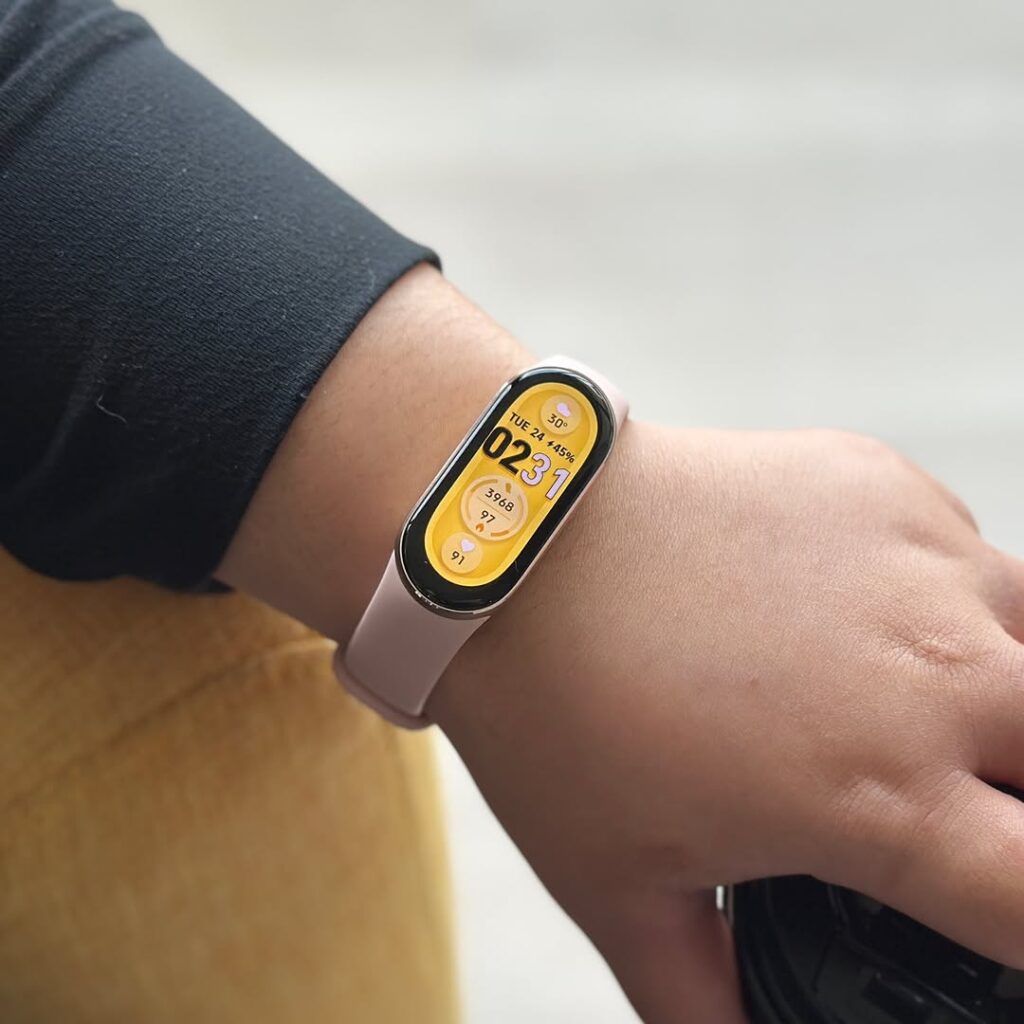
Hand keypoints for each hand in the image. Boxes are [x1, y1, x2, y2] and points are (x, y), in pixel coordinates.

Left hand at [431, 423, 1023, 1022]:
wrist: (517, 541)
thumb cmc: (553, 701)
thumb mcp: (618, 885)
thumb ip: (697, 998)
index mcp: (881, 794)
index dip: (1020, 929)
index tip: (984, 909)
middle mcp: (932, 671)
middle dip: (1015, 794)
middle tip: (934, 794)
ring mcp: (920, 562)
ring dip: (997, 685)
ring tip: (896, 696)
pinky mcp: (882, 488)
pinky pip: (962, 551)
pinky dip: (935, 595)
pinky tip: (847, 605)